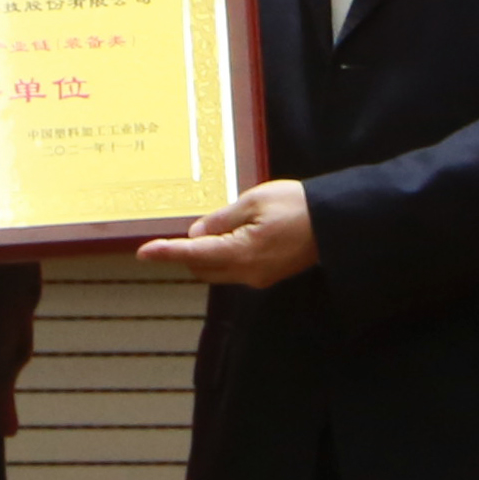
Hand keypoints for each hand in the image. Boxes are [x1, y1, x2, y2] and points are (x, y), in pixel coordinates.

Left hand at [136, 179, 318, 287]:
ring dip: (208, 254)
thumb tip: (196, 235)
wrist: (335, 222)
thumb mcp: (254, 201)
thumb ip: (221, 220)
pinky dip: (225, 255)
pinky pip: (234, 269)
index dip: (166, 253)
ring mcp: (258, 278)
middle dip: (188, 252)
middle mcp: (247, 273)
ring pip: (217, 271)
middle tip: (195, 224)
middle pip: (201, 268)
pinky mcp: (267, 276)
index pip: (194, 254)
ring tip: (224, 224)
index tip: (143, 252)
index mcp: (242, 253)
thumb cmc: (297, 205)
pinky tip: (238, 233)